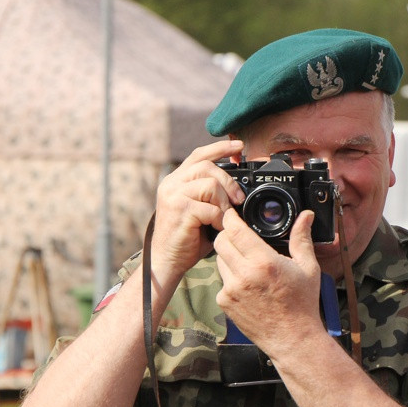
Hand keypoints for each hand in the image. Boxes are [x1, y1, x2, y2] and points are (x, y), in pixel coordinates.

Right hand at [149, 140, 245, 276]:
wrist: (168, 260)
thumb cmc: (187, 238)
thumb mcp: (200, 209)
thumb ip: (212, 194)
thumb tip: (238, 189)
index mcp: (176, 180)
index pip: (199, 155)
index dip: (220, 148)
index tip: (239, 146)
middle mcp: (172, 184)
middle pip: (208, 167)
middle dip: (229, 183)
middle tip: (238, 200)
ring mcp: (173, 195)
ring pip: (210, 185)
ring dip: (224, 203)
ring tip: (224, 218)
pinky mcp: (179, 210)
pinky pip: (210, 207)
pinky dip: (219, 219)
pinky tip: (216, 228)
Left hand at [215, 209, 325, 359]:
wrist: (292, 338)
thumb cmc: (302, 304)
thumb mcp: (308, 268)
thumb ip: (302, 238)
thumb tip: (306, 216)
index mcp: (264, 262)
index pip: (235, 230)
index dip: (231, 217)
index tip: (233, 213)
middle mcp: (244, 275)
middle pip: (220, 242)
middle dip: (227, 234)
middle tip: (239, 235)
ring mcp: (231, 290)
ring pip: (219, 260)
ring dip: (229, 256)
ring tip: (248, 263)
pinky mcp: (225, 303)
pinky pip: (222, 280)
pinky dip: (230, 277)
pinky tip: (247, 283)